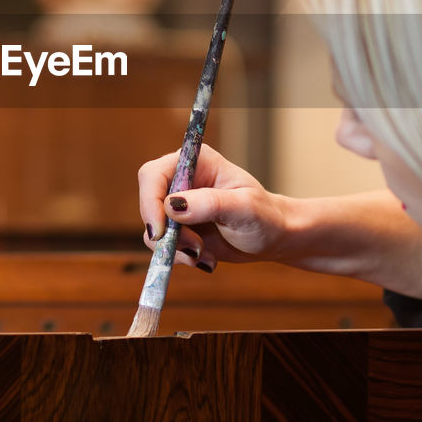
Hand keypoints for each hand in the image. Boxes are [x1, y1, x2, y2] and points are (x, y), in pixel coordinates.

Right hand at [138, 143, 290, 272]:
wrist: (273, 238)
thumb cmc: (265, 216)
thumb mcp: (244, 208)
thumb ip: (210, 203)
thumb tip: (172, 206)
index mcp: (196, 162)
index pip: (153, 174)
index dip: (150, 201)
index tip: (160, 231)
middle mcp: (181, 180)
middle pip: (149, 203)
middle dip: (166, 233)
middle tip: (194, 248)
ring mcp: (178, 206)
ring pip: (153, 230)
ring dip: (176, 249)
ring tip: (205, 254)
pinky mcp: (178, 229)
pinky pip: (163, 246)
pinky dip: (181, 257)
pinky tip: (206, 259)